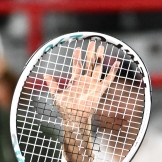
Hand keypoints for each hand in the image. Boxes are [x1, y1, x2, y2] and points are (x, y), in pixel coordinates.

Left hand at [43, 39, 119, 161]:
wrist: (74, 119)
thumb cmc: (66, 110)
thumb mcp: (56, 95)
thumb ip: (52, 85)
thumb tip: (45, 75)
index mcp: (75, 81)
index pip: (77, 66)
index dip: (77, 57)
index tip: (77, 48)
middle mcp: (85, 81)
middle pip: (89, 64)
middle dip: (90, 53)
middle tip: (92, 42)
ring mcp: (93, 85)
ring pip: (97, 68)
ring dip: (99, 58)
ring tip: (101, 47)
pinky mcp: (99, 90)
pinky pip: (107, 79)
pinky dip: (112, 72)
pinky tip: (117, 63)